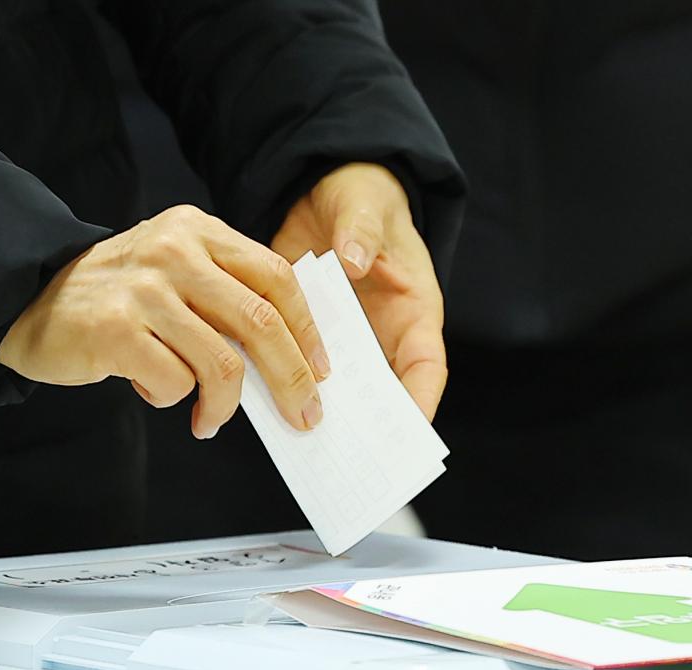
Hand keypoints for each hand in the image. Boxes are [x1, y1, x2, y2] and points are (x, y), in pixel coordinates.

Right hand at [0, 205, 329, 437]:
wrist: (26, 299)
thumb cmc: (114, 297)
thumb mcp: (174, 272)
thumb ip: (226, 296)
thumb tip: (292, 358)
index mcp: (197, 230)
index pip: (276, 278)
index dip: (307, 330)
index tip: (320, 370)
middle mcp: (173, 250)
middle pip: (261, 321)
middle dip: (292, 377)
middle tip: (302, 414)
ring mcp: (142, 288)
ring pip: (222, 362)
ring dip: (225, 405)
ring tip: (212, 418)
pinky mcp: (114, 329)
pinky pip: (174, 382)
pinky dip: (175, 400)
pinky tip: (157, 394)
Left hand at [272, 162, 446, 419]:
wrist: (321, 191)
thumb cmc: (361, 198)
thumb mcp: (367, 205)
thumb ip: (362, 229)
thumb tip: (354, 257)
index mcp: (413, 309)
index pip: (426, 364)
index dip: (421, 399)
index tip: (409, 431)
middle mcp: (381, 333)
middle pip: (382, 392)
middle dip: (368, 426)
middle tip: (350, 457)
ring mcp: (343, 338)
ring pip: (338, 387)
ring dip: (322, 411)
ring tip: (305, 442)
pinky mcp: (306, 332)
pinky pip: (297, 366)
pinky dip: (284, 384)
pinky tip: (265, 404)